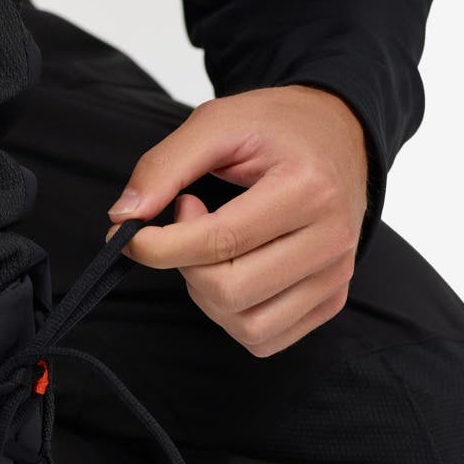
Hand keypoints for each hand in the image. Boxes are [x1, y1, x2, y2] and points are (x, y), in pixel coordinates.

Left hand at [109, 86, 367, 356]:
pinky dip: (234, 318)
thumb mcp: (217, 123)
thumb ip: (164, 167)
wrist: (339, 135)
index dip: (159, 247)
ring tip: (214, 253)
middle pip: (229, 291)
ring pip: (246, 325)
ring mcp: (335, 276)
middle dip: (187, 268)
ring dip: (209, 297)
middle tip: (189, 231)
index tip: (134, 234)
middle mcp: (331, 239)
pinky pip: (265, 339)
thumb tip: (124, 218)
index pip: (218, 243)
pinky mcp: (331, 300)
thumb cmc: (279, 129)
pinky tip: (236, 274)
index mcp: (309, 189)